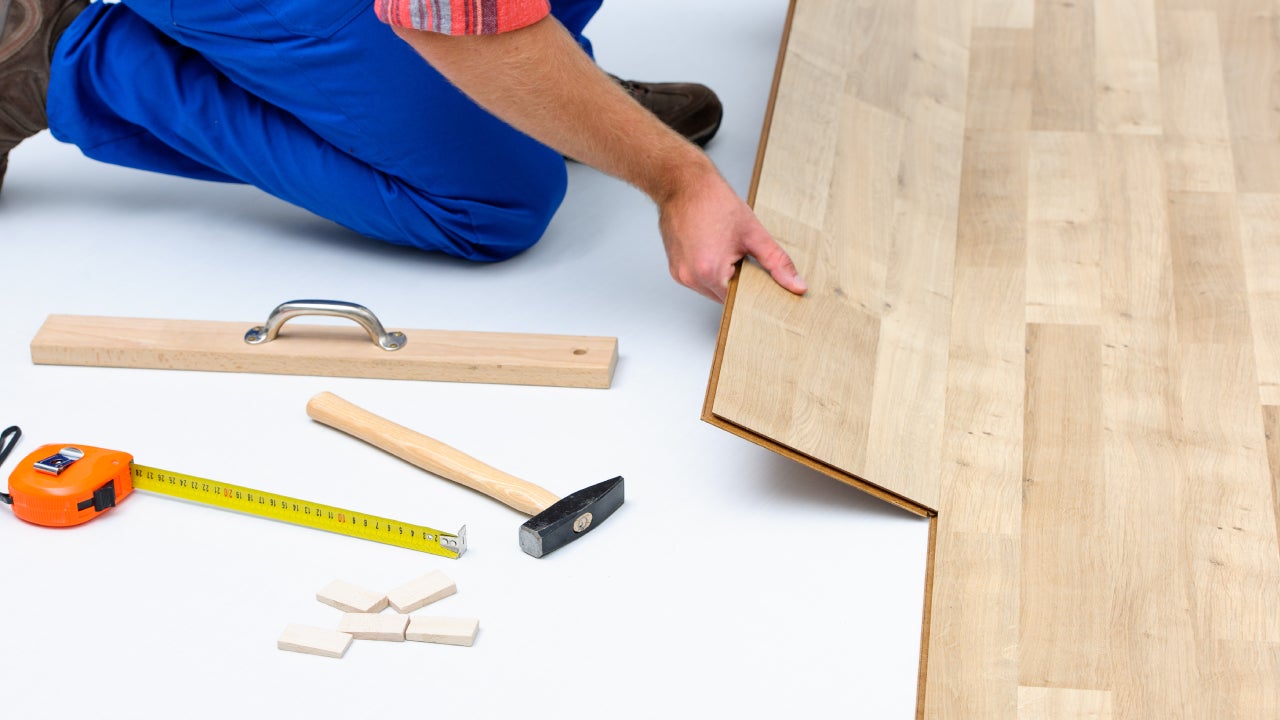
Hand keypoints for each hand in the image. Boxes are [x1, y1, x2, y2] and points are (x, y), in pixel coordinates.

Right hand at [658, 167, 806, 301]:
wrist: (684, 184)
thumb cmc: (714, 202)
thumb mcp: (753, 234)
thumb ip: (777, 263)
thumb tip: (796, 285)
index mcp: (710, 271)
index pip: (739, 302)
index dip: (752, 290)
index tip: (758, 276)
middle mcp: (691, 277)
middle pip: (724, 298)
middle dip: (738, 283)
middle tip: (742, 256)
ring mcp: (680, 275)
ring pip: (711, 290)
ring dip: (723, 277)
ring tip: (725, 249)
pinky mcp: (675, 269)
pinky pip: (698, 281)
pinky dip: (709, 271)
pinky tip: (713, 249)